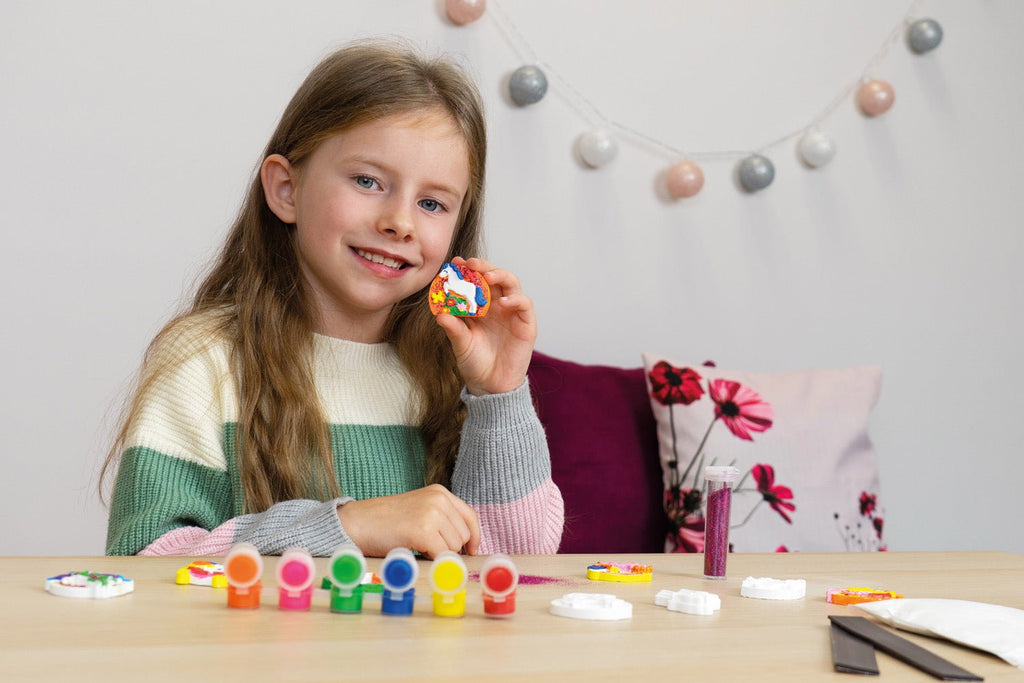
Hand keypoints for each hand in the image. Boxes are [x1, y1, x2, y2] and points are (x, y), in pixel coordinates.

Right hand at [336, 484, 479, 557]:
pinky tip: (419, 557)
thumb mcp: (418, 510)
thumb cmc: (385, 522)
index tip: (471, 551)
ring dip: (439, 555)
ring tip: (417, 549)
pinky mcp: (423, 531)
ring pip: (454, 547)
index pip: (470, 516)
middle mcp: (439, 499)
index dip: (474, 537)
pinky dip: (434, 562)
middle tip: (430, 552)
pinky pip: (442, 555)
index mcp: (439, 492)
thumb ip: (441, 520)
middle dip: (451, 549)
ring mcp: (432, 513)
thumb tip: (465, 547)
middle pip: (463, 535)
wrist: (356, 522)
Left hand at [434, 256, 536, 395]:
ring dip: (500, 275)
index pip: (474, 281)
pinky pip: (524, 304)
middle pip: (493, 275)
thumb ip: (453, 328)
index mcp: (479, 305)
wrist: (490, 385)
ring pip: (511, 283)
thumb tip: (440, 314)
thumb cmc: (474, 362)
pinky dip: (515, 299)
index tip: (454, 263)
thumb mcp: (460, 344)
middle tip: (470, 263)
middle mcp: (496, 304)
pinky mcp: (526, 323)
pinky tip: (502, 302)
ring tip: (487, 276)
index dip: (466, 270)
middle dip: (483, 266)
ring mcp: (512, 312)